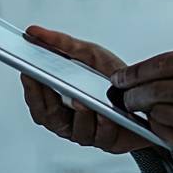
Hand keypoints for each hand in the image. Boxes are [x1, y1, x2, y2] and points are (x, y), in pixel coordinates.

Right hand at [20, 26, 153, 154]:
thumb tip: (34, 32)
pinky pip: (101, 136)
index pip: (37, 100)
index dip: (31, 88)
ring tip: (81, 100)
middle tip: (49, 83)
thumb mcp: (88, 53)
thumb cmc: (111, 76)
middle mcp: (69, 120)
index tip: (28, 72)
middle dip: (47, 100)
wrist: (143, 92)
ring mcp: (88, 132)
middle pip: (49, 117)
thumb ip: (61, 44)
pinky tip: (105, 113)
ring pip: (74, 129)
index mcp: (60, 101)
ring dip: (78, 113)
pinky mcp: (108, 140)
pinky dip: (102, 124)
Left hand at [110, 43, 172, 164]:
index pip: (156, 65)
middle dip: (133, 94)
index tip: (121, 78)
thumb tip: (145, 73)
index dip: (133, 73)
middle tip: (128, 96)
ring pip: (155, 113)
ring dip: (149, 112)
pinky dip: (160, 129)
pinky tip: (168, 123)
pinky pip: (165, 135)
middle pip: (151, 90)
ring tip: (154, 109)